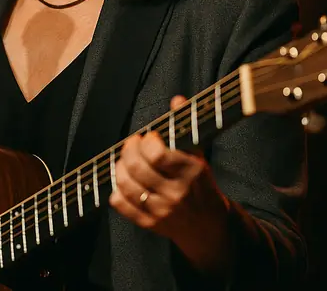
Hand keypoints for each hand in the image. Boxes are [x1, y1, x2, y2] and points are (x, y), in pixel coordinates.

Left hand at [109, 95, 232, 271]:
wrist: (209, 226)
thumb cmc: (201, 184)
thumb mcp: (199, 155)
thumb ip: (185, 126)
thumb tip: (177, 100)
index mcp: (191, 172)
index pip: (158, 154)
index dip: (146, 141)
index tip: (148, 137)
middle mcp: (176, 192)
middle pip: (137, 168)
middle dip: (128, 150)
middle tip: (132, 144)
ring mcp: (162, 210)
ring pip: (126, 185)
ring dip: (120, 167)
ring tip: (125, 160)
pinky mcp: (150, 223)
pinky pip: (122, 205)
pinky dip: (117, 190)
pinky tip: (123, 182)